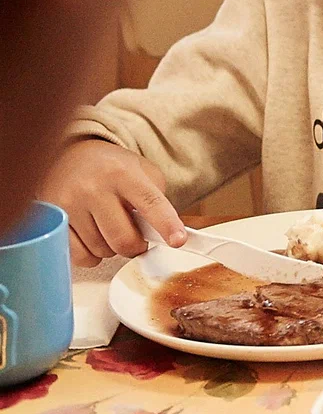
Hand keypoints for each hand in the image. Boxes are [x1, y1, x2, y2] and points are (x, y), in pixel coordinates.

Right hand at [40, 140, 186, 267]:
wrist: (68, 156)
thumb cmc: (111, 168)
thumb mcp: (141, 171)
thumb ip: (157, 198)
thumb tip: (166, 232)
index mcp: (123, 174)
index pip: (150, 202)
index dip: (166, 224)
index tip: (178, 240)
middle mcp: (94, 189)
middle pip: (123, 238)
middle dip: (136, 246)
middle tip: (137, 239)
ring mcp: (69, 206)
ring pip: (102, 250)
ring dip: (112, 248)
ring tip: (109, 227)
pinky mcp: (52, 222)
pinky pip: (80, 257)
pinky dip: (92, 255)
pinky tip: (93, 238)